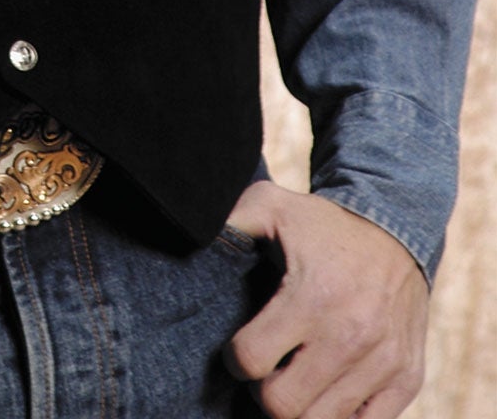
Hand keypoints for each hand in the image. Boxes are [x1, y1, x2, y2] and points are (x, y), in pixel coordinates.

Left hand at [223, 182, 427, 417]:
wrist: (397, 231)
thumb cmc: (323, 224)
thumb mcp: (271, 205)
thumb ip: (231, 222)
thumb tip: (195, 241)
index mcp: (312, 296)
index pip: (251, 361)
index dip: (235, 359)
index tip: (240, 350)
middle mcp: (350, 335)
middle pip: (284, 407)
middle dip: (264, 394)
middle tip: (267, 373)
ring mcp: (382, 362)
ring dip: (301, 408)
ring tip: (295, 382)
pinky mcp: (407, 379)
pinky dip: (341, 417)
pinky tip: (327, 392)